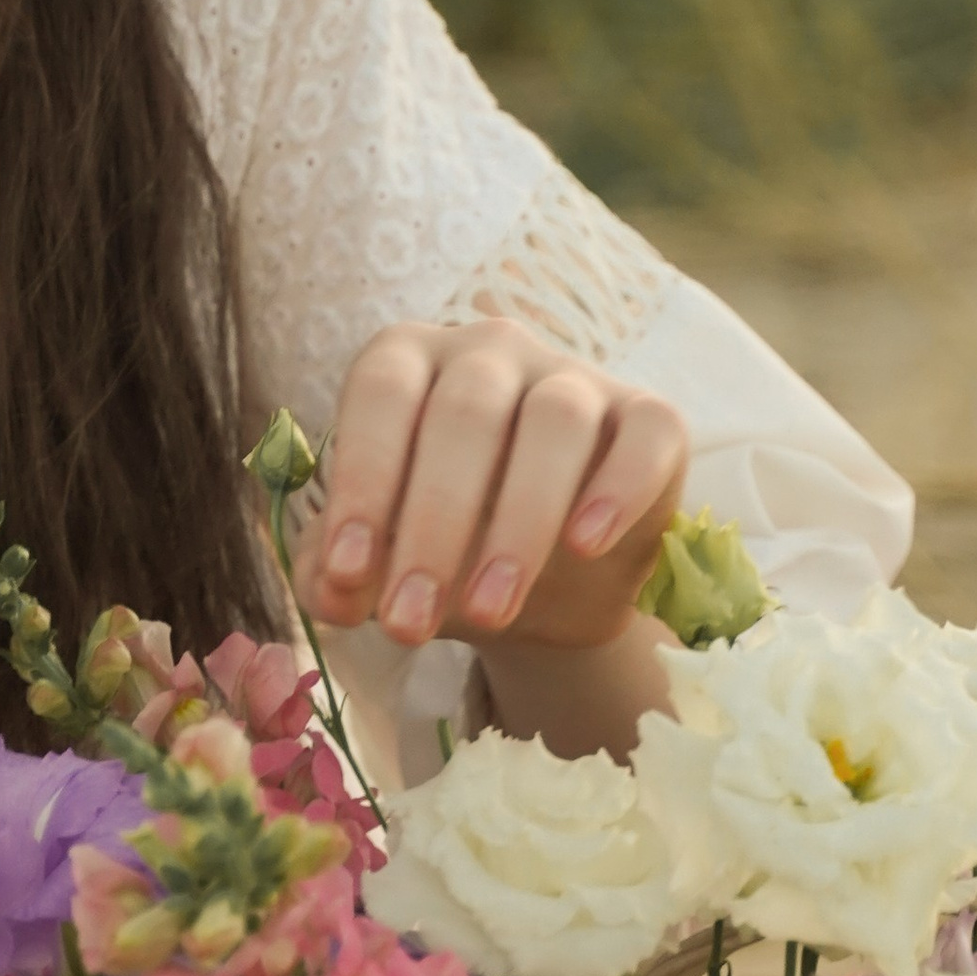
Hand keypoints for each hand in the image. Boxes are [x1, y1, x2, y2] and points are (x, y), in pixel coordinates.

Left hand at [299, 320, 686, 662]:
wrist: (549, 584)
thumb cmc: (446, 549)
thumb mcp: (386, 567)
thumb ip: (341, 572)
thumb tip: (328, 594)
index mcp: (408, 363)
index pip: (380, 395)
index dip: (361, 481)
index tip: (347, 574)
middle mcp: (488, 352)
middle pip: (463, 414)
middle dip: (432, 527)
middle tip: (410, 623)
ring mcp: (572, 377)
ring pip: (554, 422)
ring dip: (518, 523)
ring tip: (489, 614)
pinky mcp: (649, 416)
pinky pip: (645, 434)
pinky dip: (617, 488)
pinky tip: (584, 546)